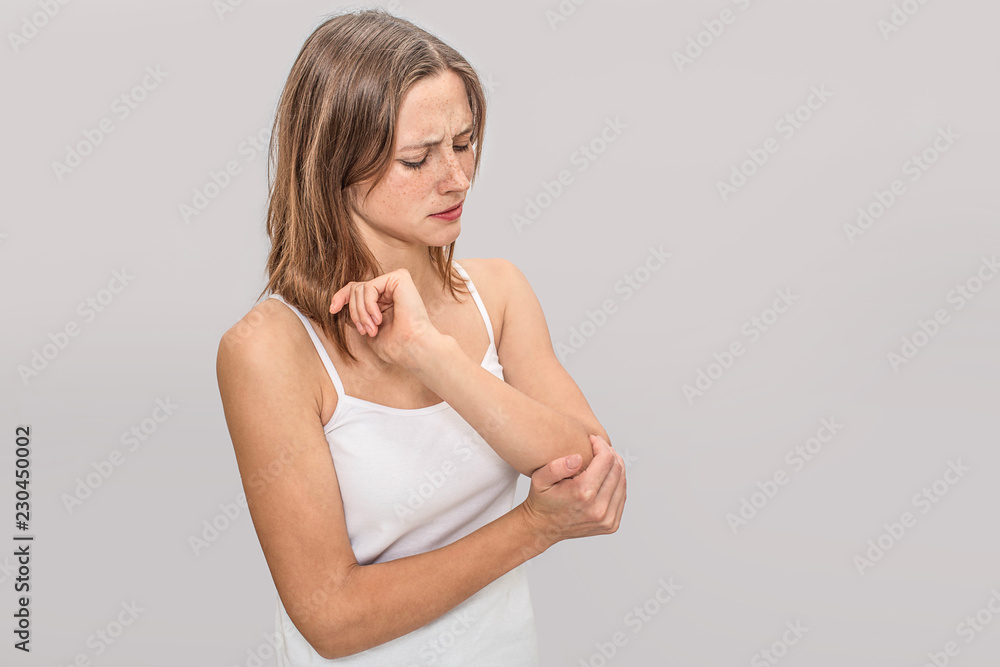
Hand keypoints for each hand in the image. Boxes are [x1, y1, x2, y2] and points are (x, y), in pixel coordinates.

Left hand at [329, 268, 439, 366]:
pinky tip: (379, 318)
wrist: (412, 348)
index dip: (341, 297)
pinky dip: (369, 305)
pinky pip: (370, 287)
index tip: (332, 310)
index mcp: (385, 298)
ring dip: (361, 313)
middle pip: (355, 288)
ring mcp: (396, 281)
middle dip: (355, 312)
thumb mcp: (367, 327)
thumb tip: (338, 302)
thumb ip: (357, 312)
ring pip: (360, 288)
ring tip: (373, 328)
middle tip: (365, 330)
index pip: (356, 289)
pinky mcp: (400, 278)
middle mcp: (390, 288)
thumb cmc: (395, 345)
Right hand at [519, 434, 625, 551]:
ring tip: (604, 458)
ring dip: (616, 466)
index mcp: (583, 494)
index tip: (593, 439)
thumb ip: (556, 467)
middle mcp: (599, 508)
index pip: (606, 460)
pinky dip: (617, 482)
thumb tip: (577, 458)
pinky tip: (607, 475)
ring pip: (622, 482)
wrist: (543, 528)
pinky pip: (622, 495)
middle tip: (599, 446)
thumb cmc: (541, 501)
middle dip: (610, 453)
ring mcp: (607, 519)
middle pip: (617, 469)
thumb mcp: (539, 479)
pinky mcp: (612, 524)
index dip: (601, 445)